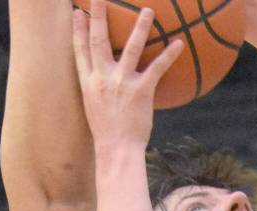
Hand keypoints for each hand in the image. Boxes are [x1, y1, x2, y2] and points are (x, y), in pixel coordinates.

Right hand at [72, 0, 183, 151]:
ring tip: (148, 11)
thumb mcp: (95, 108)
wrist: (117, 150)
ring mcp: (122, 83)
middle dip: (100, 17)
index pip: (80, 51)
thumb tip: (106, 81)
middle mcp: (103, 79)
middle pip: (99, 41)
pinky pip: (157, 68)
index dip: (78, 30)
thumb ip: (98, 90)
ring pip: (132, 47)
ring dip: (140, 27)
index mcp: (89, 84)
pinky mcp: (141, 91)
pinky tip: (179, 43)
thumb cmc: (108, 133)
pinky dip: (169, 55)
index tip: (77, 12)